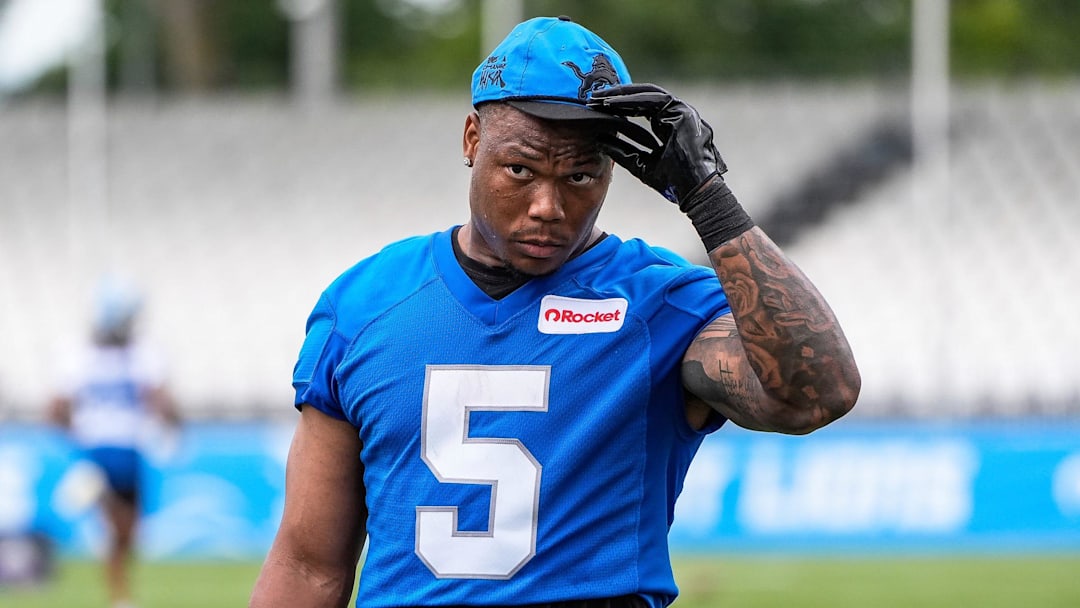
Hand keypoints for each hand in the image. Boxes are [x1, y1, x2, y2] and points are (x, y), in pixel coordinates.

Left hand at [588, 83, 725, 203]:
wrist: (694, 191)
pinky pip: (654, 99)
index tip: (599, 108)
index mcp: (669, 126)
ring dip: (623, 95)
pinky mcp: (683, 112)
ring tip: (601, 97)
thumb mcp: (641, 165)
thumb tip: (600, 142)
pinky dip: (634, 99)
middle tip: (595, 98)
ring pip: (648, 95)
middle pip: (644, 99)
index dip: (621, 107)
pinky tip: (615, 101)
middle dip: (619, 97)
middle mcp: (677, 115)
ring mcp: (682, 112)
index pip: (642, 109)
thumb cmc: (673, 183)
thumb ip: (623, 153)